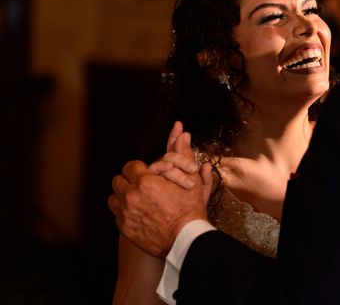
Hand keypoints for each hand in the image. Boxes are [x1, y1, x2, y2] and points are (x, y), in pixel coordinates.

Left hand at [108, 131, 210, 257]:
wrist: (186, 239)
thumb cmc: (189, 208)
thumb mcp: (190, 178)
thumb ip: (183, 154)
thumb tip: (183, 134)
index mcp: (145, 181)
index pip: (131, 166)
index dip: (140, 169)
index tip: (149, 175)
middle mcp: (131, 196)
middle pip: (118, 180)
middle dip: (130, 181)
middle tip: (144, 186)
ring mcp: (125, 214)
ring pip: (114, 198)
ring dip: (124, 197)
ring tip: (139, 200)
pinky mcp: (124, 229)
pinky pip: (117, 215)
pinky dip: (125, 212)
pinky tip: (140, 213)